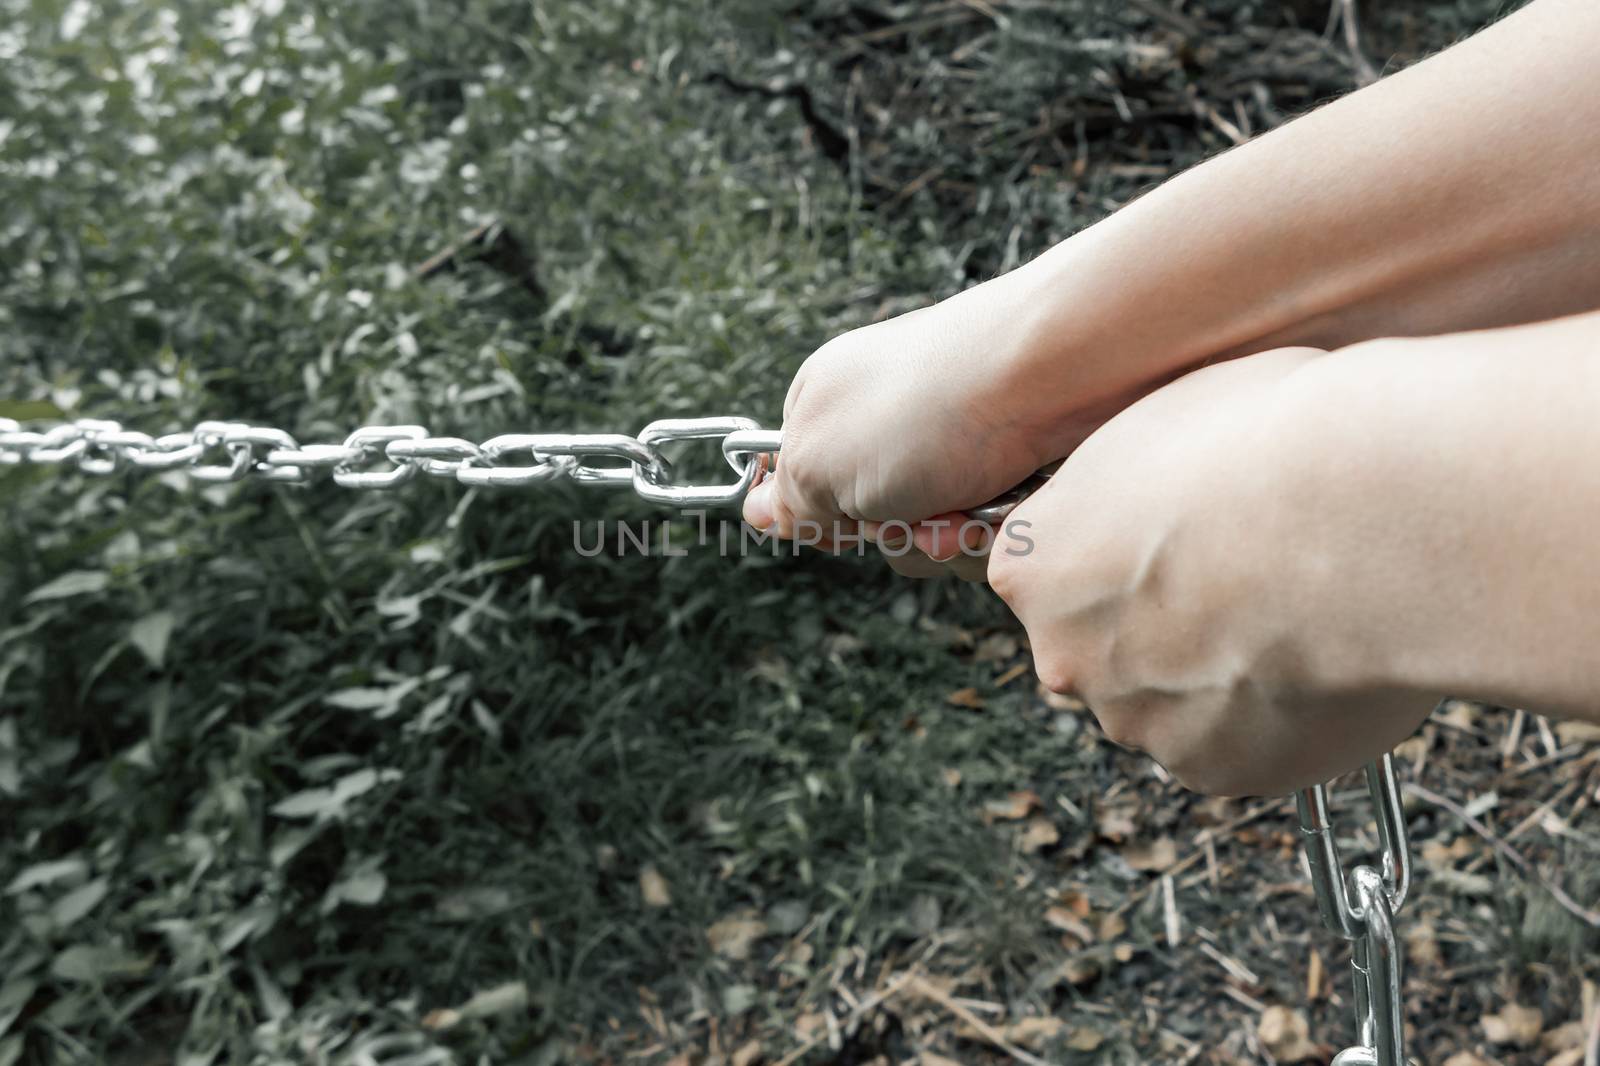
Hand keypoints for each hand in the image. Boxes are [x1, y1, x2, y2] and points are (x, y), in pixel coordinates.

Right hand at [742, 275, 1143, 577]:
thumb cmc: (931, 408)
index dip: (827, 520)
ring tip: (976, 509)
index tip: (848, 520)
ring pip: (934, 538)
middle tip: (920, 510)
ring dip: (950, 542)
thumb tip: (757, 513)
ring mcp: (952, 442)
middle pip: (874, 526)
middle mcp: (888, 422)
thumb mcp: (822, 462)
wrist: (1057, 371)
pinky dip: (1000, 530)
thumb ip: (789, 496)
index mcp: (826, 403)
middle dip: (899, 537)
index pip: (803, 490)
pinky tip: (1017, 505)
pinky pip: (991, 530)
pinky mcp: (1011, 460)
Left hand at [988, 346, 1437, 795]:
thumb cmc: (1269, 446)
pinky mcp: (1214, 769)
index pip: (1051, 571)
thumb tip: (1164, 491)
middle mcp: (1064, 652)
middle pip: (1104, 646)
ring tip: (1303, 612)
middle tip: (1246, 578)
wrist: (1363, 517)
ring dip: (1222, 670)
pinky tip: (1324, 660)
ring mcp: (1136, 719)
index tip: (1175, 536)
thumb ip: (1137, 482)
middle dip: (1166, 622)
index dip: (1121, 551)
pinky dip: (1276, 714)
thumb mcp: (1169, 420)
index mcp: (1034, 562)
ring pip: (1172, 700)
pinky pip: (1240, 743)